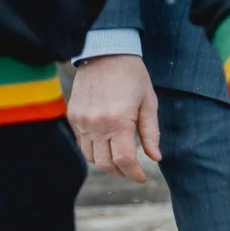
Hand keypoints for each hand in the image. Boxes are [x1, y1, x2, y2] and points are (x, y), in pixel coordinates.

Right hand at [68, 55, 161, 182]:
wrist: (105, 52)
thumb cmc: (132, 76)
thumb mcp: (148, 102)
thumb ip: (150, 132)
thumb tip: (155, 157)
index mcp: (119, 121)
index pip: (124, 160)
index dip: (134, 173)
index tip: (142, 178)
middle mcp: (97, 125)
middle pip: (106, 163)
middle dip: (121, 172)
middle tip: (132, 171)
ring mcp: (82, 121)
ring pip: (91, 156)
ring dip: (106, 163)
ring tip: (119, 162)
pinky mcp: (74, 116)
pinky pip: (82, 143)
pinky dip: (94, 150)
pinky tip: (106, 146)